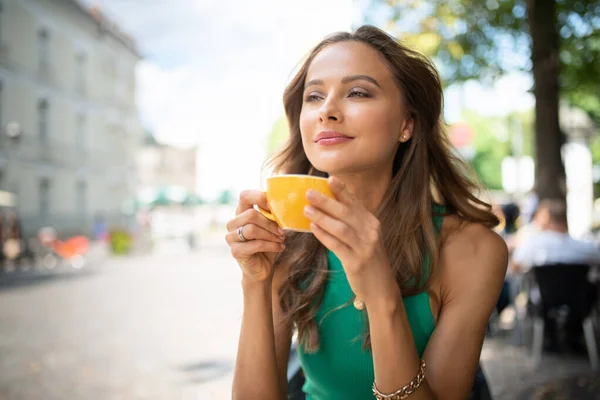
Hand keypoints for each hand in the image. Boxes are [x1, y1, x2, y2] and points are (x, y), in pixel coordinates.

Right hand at [225, 190, 285, 283]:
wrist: (262, 268)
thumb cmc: (267, 244)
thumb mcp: (271, 227)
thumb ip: (272, 215)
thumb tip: (283, 206)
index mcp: (241, 212)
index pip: (245, 196)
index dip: (259, 197)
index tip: (274, 207)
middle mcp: (233, 223)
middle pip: (250, 214)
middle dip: (270, 223)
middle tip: (282, 231)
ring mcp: (231, 237)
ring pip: (252, 229)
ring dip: (271, 235)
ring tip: (281, 239)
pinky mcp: (235, 251)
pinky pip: (256, 244)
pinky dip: (271, 246)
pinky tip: (280, 247)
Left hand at [304, 177, 397, 305]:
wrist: (381, 288)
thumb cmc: (369, 261)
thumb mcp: (366, 238)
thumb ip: (352, 224)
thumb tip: (329, 208)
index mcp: (372, 223)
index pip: (355, 203)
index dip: (342, 190)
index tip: (329, 178)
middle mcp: (370, 233)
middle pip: (346, 212)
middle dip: (326, 201)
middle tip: (309, 193)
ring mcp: (364, 248)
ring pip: (341, 228)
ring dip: (322, 217)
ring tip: (306, 210)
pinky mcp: (356, 262)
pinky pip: (337, 246)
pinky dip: (324, 236)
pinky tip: (313, 229)